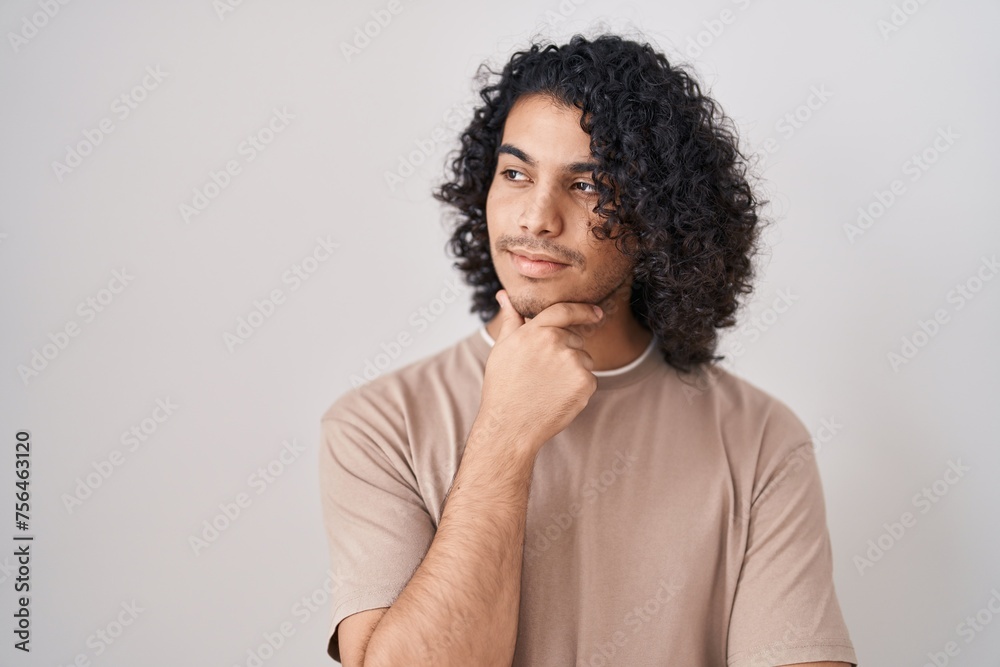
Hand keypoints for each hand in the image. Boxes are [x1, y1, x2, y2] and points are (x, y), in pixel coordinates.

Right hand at [477, 289, 604, 452]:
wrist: (510, 425)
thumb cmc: (503, 388)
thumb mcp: (502, 349)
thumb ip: (511, 320)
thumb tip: (504, 295)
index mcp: (535, 331)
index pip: (564, 311)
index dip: (583, 310)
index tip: (596, 312)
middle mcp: (555, 342)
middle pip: (575, 339)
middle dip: (566, 352)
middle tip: (544, 374)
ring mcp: (572, 362)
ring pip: (584, 359)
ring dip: (573, 370)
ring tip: (549, 387)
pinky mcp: (585, 382)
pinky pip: (589, 379)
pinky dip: (578, 388)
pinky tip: (558, 397)